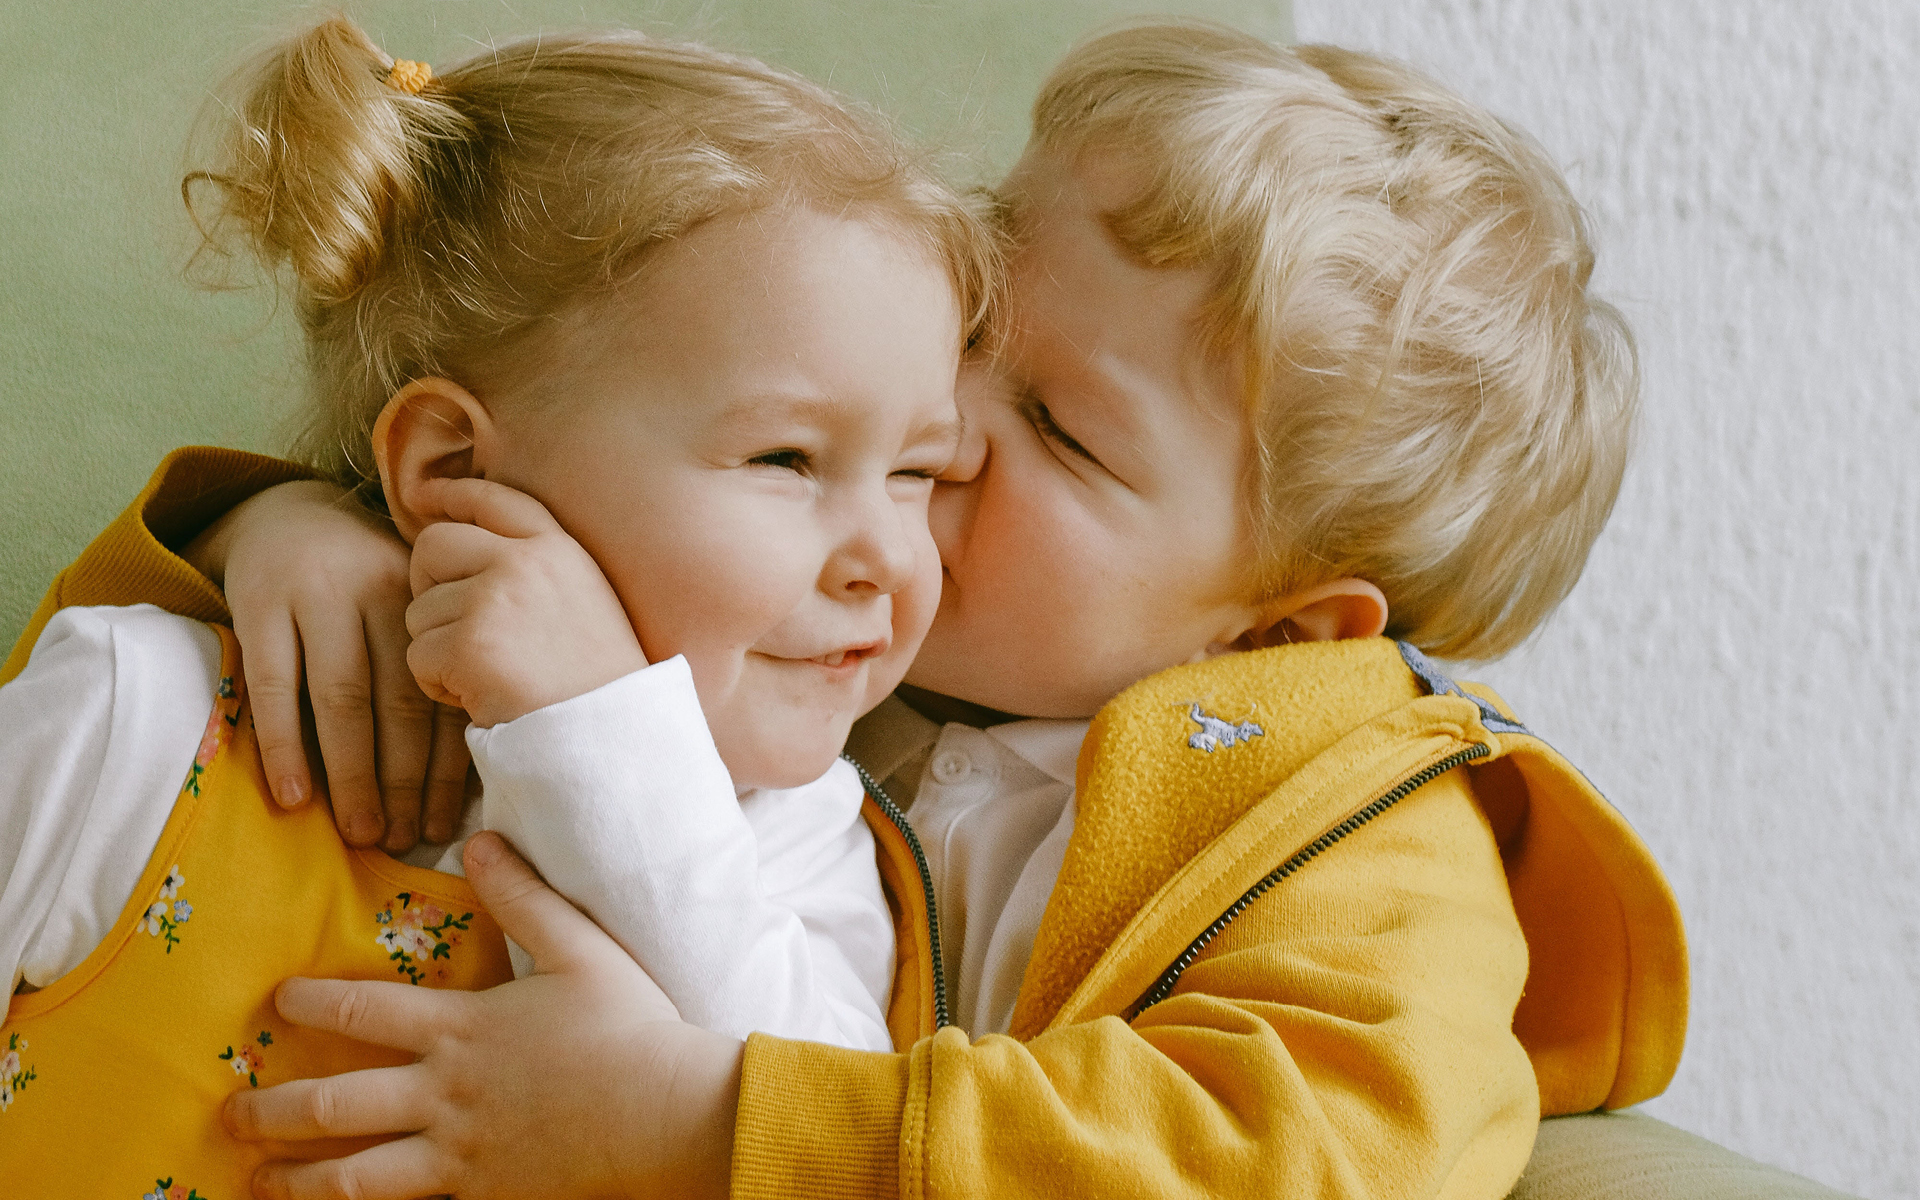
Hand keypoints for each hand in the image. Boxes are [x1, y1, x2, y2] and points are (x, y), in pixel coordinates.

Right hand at [185, 480, 471, 850]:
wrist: (286, 513)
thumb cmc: (364, 583)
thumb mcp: (410, 608)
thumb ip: (434, 667)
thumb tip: (464, 773)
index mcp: (430, 599)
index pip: (444, 694)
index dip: (447, 766)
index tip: (446, 824)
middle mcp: (381, 594)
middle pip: (400, 702)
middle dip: (404, 781)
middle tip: (404, 839)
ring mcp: (317, 596)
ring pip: (342, 699)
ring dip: (352, 774)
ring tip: (360, 831)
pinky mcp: (259, 604)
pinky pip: (273, 686)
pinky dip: (284, 745)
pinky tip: (292, 796)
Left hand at [226, 832, 742, 1198]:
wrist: (665, 1111)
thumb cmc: (629, 1024)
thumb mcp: (580, 946)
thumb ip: (524, 895)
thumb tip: (480, 838)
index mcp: (462, 1029)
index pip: (365, 1013)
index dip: (313, 1004)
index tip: (277, 1002)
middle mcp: (444, 1094)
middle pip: (336, 1104)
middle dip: (275, 1110)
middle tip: (233, 1114)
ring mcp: (459, 1153)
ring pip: (356, 1175)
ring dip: (299, 1179)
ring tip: (259, 1184)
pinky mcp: (483, 1194)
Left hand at [404, 477, 648, 727]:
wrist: (614, 735)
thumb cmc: (598, 682)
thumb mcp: (585, 601)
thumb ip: (536, 569)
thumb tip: (463, 550)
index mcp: (561, 549)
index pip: (494, 498)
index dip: (451, 494)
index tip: (422, 497)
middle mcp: (526, 561)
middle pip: (433, 545)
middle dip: (426, 585)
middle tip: (451, 627)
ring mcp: (495, 599)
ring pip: (420, 612)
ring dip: (440, 649)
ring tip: (489, 676)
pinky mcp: (469, 645)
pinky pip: (418, 656)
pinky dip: (438, 685)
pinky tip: (479, 697)